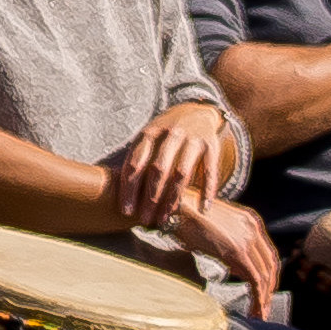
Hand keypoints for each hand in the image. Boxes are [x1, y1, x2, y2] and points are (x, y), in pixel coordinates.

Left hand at [104, 101, 237, 232]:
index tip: (126, 211)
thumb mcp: (148, 138)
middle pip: (158, 170)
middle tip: (144, 219)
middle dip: (149, 197)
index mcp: (149, 133)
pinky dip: (207, 191)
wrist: (197, 111)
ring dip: (172, 199)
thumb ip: (137, 159)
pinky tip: (203, 209)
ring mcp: (192, 139)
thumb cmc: (165, 134)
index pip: (135, 163)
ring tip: (164, 218)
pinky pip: (209, 171)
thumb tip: (119, 195)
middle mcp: (171, 134)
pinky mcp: (211, 145)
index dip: (130, 189)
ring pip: (181, 173)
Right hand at [178, 196, 285, 319]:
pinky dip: (258, 298)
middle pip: (270, 264)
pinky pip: (255, 280)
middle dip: (269, 289)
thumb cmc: (185, 217)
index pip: (266, 253)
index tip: (263, 292)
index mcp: (249, 221)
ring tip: (259, 314)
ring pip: (265, 274)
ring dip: (264, 297)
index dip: (267, 275)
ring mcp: (247, 238)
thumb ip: (228, 246)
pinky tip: (254, 310)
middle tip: (263, 308)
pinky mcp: (237, 251)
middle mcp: (253, 228)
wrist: (175, 206)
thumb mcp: (212, 230)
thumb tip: (236, 267)